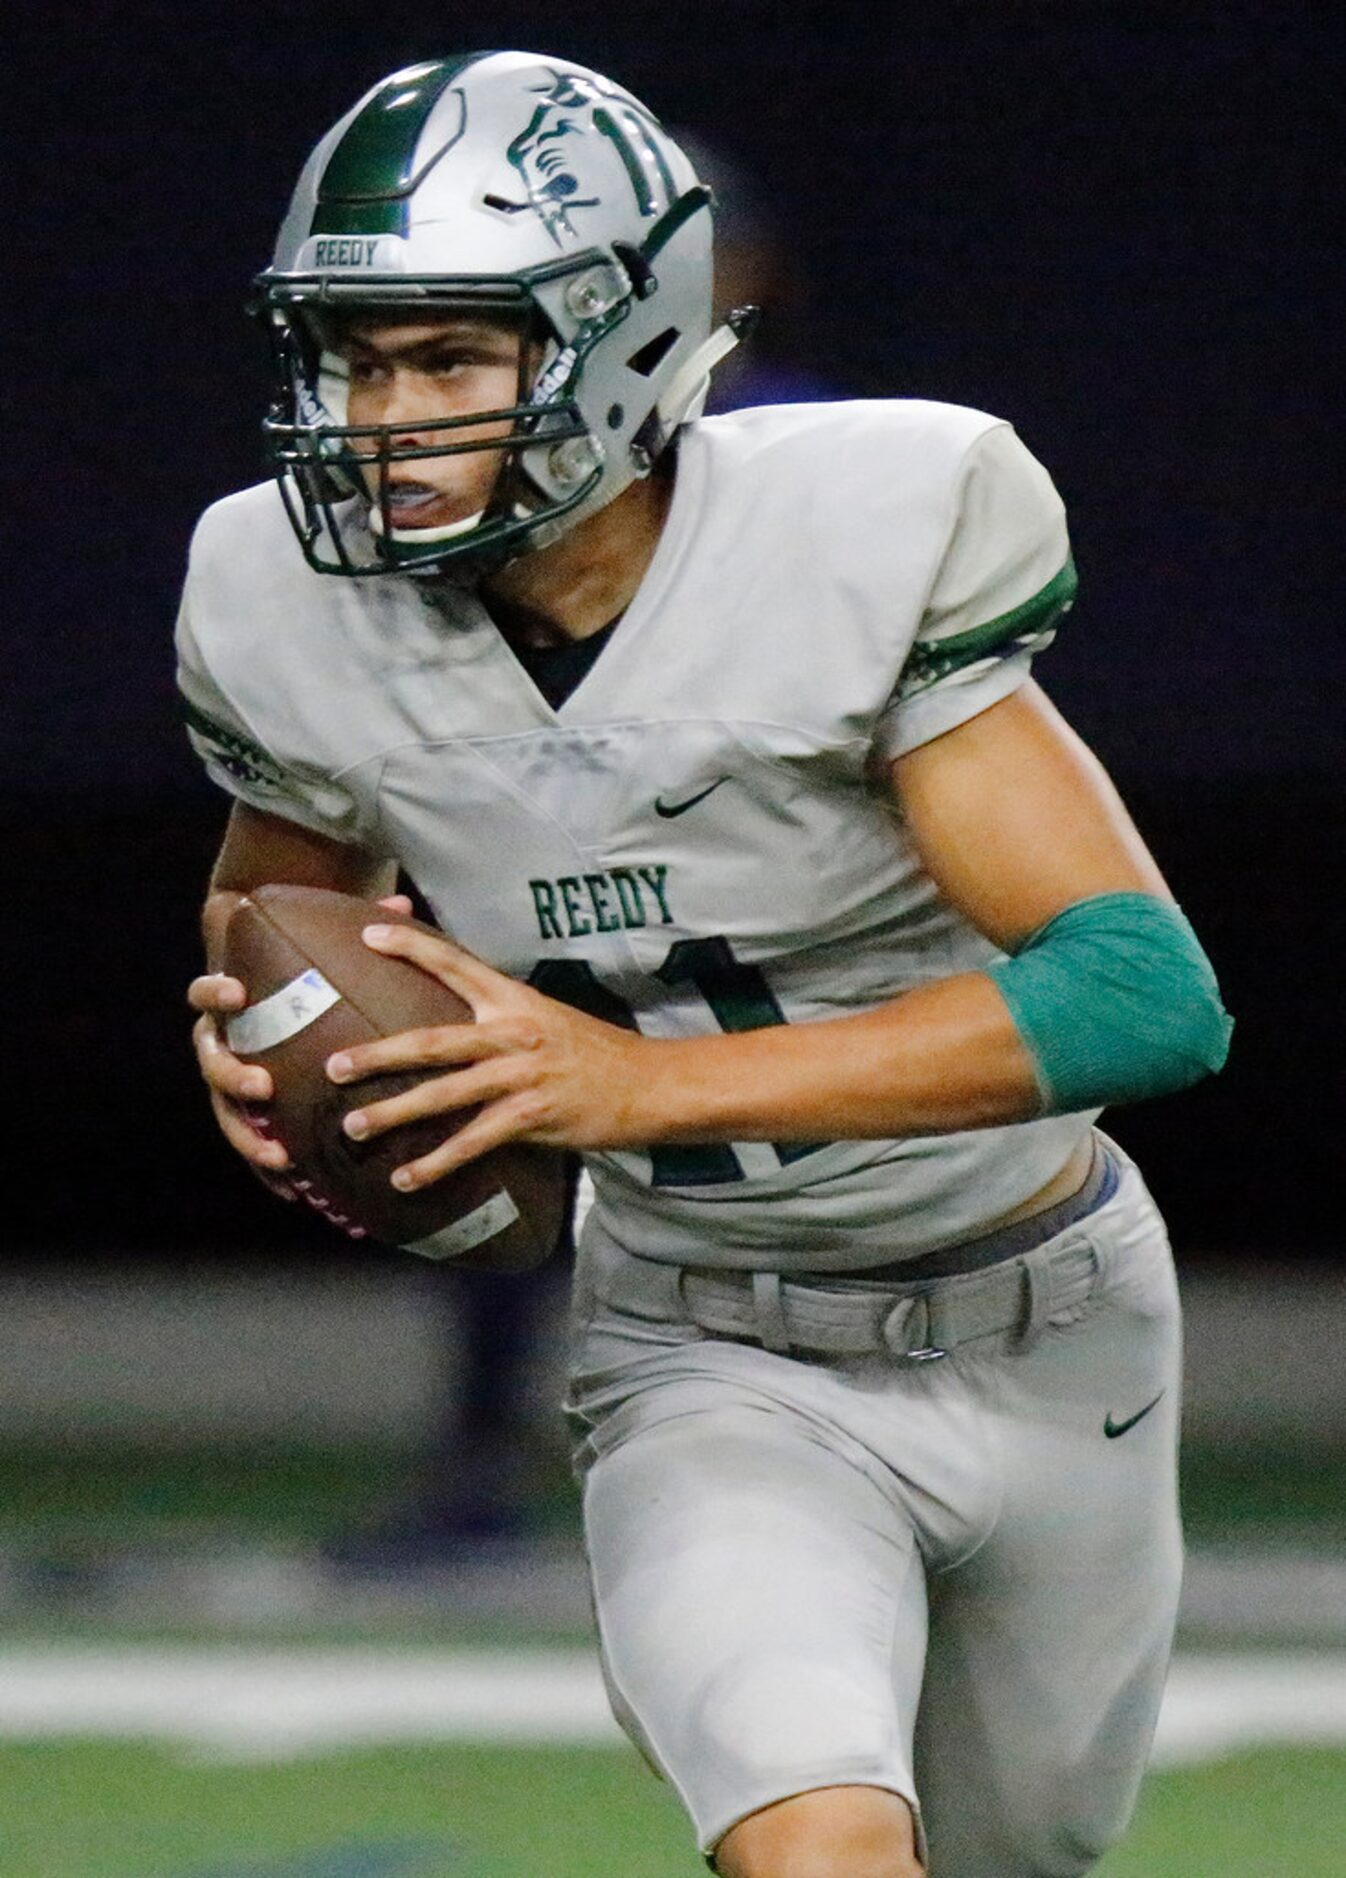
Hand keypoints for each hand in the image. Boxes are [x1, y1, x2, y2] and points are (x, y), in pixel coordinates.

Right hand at [189, 892, 414, 1187]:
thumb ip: (353, 926)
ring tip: (280, 1156)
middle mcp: (220, 1044)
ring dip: (248, 1137)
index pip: (204, 994)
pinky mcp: (249, 1117)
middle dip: (232, 1076)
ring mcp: (230, 1085)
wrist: (277, 1005)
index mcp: (227, 1002)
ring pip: (225, 1114)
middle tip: (263, 1085)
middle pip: (208, 1062)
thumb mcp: (320, 949)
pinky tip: (297, 1192)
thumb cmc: (301, 973)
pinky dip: (270, 1171)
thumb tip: (399, 904)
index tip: (237, 994)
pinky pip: (253, 1146)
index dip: (215, 993)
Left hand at [325, 922, 656, 1190]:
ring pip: (445, 1095)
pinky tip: (407, 1179)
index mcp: (516, 1001)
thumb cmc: (599, 1054)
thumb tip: (462, 1031)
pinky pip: (473, 1142)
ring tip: (354, 1127)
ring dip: (394, 1113)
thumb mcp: (551, 1019)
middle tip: (334, 1065)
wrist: (651, 1084)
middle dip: (378, 1054)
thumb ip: (506, 1021)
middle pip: (433, 1041)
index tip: (369, 934)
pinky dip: (436, 1163)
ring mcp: (522, 1075)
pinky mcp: (533, 1115)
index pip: (457, 964)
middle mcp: (514, 1032)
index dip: (412, 947)